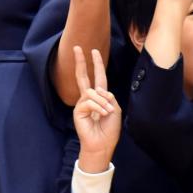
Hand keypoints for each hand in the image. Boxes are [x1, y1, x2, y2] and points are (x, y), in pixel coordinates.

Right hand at [72, 46, 120, 172]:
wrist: (103, 145)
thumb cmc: (109, 130)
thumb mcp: (115, 110)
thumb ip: (108, 97)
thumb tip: (98, 90)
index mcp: (99, 97)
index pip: (97, 77)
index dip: (96, 64)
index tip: (93, 51)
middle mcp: (89, 98)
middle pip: (83, 76)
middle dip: (81, 62)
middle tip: (77, 48)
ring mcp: (82, 104)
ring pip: (92, 92)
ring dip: (102, 102)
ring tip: (107, 113)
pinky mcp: (78, 111)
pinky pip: (89, 102)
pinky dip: (98, 108)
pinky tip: (101, 115)